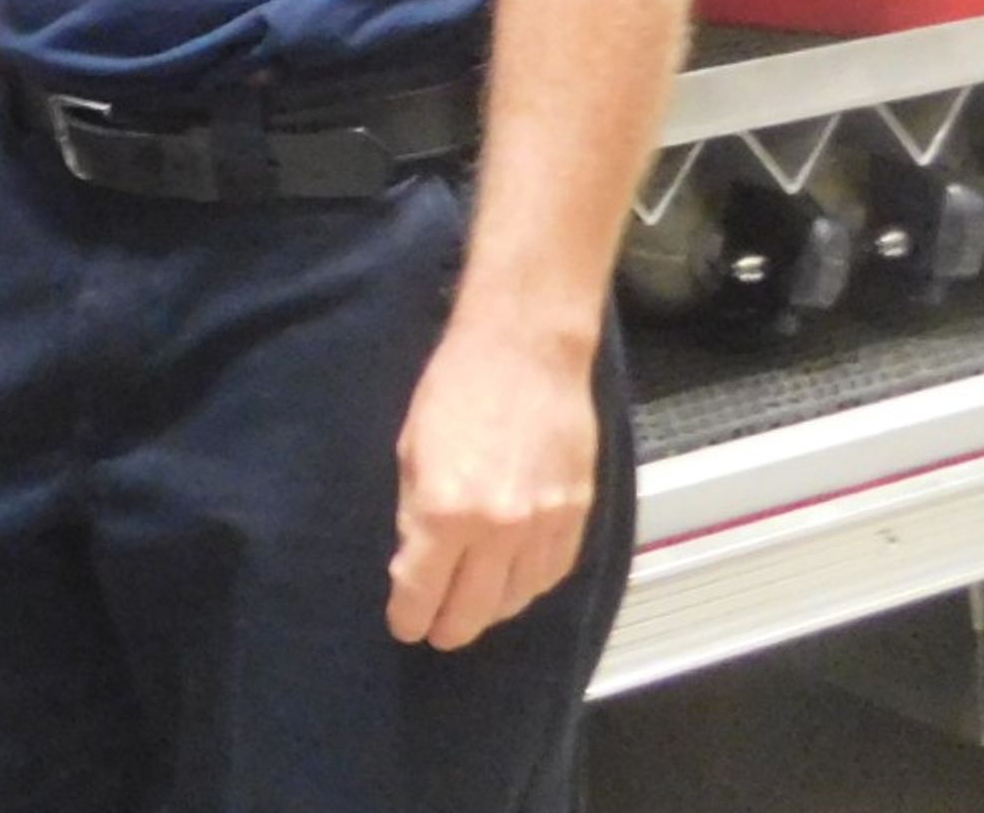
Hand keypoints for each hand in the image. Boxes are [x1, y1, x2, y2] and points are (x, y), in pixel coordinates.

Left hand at [388, 317, 597, 648]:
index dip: (410, 615)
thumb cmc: (454, 388)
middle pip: (474, 608)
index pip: (423, 589)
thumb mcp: (410, 449)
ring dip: (492, 610)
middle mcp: (499, 532)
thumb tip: (416, 557)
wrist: (526, 351)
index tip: (404, 626)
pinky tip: (514, 585)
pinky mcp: (579, 515)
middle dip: (449, 627)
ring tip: (474, 610)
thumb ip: (415, 511)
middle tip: (436, 632)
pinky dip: (530, 587)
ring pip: (518, 598)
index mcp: (446, 513)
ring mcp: (545, 527)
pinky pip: (553, 573)